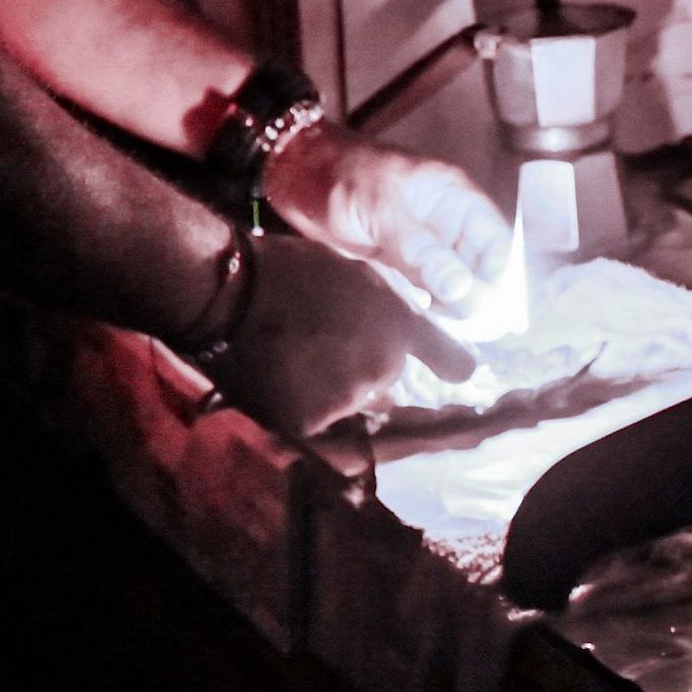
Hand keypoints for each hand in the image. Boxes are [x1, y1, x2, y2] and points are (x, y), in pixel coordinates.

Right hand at [208, 235, 474, 437]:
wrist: (229, 291)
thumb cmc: (287, 269)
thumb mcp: (355, 273)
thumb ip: (387, 308)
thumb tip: (403, 333)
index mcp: (398, 323)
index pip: (450, 358)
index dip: (454, 366)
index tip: (462, 374)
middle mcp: (384, 366)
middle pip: (385, 381)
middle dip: (363, 368)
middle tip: (322, 344)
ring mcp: (349, 398)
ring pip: (351, 404)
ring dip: (331, 390)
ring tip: (295, 358)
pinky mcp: (312, 422)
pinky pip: (316, 422)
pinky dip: (300, 406)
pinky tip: (279, 377)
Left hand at [265, 125, 519, 326]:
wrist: (292, 175)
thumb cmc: (341, 178)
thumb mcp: (384, 212)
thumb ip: (424, 252)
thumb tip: (466, 291)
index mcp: (455, 198)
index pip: (496, 244)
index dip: (500, 280)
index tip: (494, 318)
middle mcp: (446, 222)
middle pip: (479, 268)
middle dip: (477, 300)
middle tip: (469, 334)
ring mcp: (422, 243)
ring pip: (453, 283)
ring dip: (451, 308)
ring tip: (445, 334)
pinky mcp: (398, 261)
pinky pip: (423, 289)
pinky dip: (425, 307)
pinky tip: (419, 324)